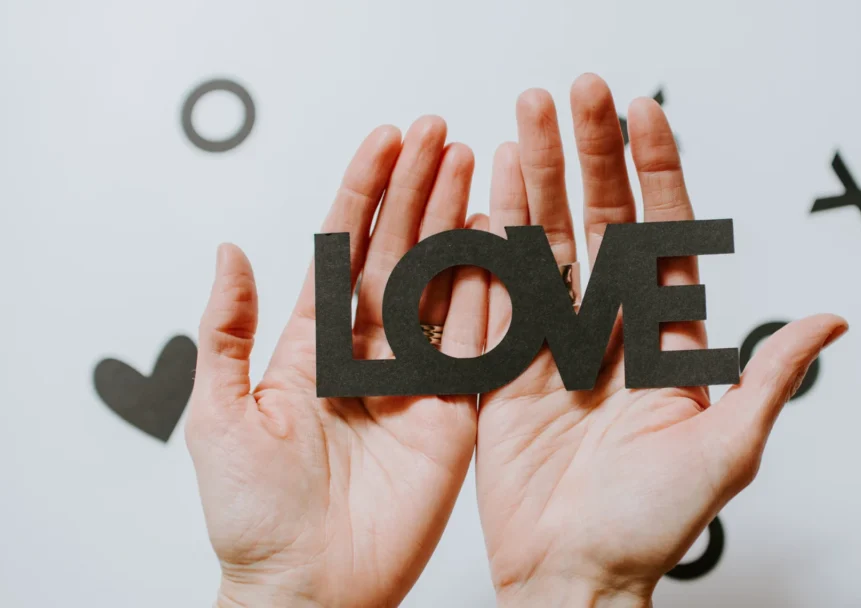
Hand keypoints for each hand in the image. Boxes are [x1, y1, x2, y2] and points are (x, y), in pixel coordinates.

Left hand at [185, 118, 489, 607]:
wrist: (306, 588)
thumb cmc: (252, 517)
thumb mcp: (218, 415)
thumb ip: (226, 332)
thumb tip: (229, 254)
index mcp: (313, 345)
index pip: (343, 248)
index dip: (364, 191)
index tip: (386, 142)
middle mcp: (370, 353)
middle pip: (400, 252)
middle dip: (419, 189)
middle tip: (441, 136)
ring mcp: (417, 379)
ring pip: (443, 285)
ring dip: (459, 224)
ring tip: (476, 167)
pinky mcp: (455, 412)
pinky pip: (479, 344)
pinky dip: (492, 293)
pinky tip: (500, 244)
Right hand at [475, 74, 847, 606]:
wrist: (572, 574)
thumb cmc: (650, 526)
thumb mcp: (724, 451)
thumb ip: (765, 378)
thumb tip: (829, 321)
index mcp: (665, 340)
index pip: (663, 234)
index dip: (655, 171)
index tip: (644, 113)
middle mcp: (609, 328)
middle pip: (599, 221)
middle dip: (588, 155)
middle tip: (577, 93)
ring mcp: (552, 340)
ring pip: (544, 241)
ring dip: (534, 178)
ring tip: (523, 116)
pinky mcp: (504, 364)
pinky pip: (494, 290)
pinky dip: (489, 239)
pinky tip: (484, 190)